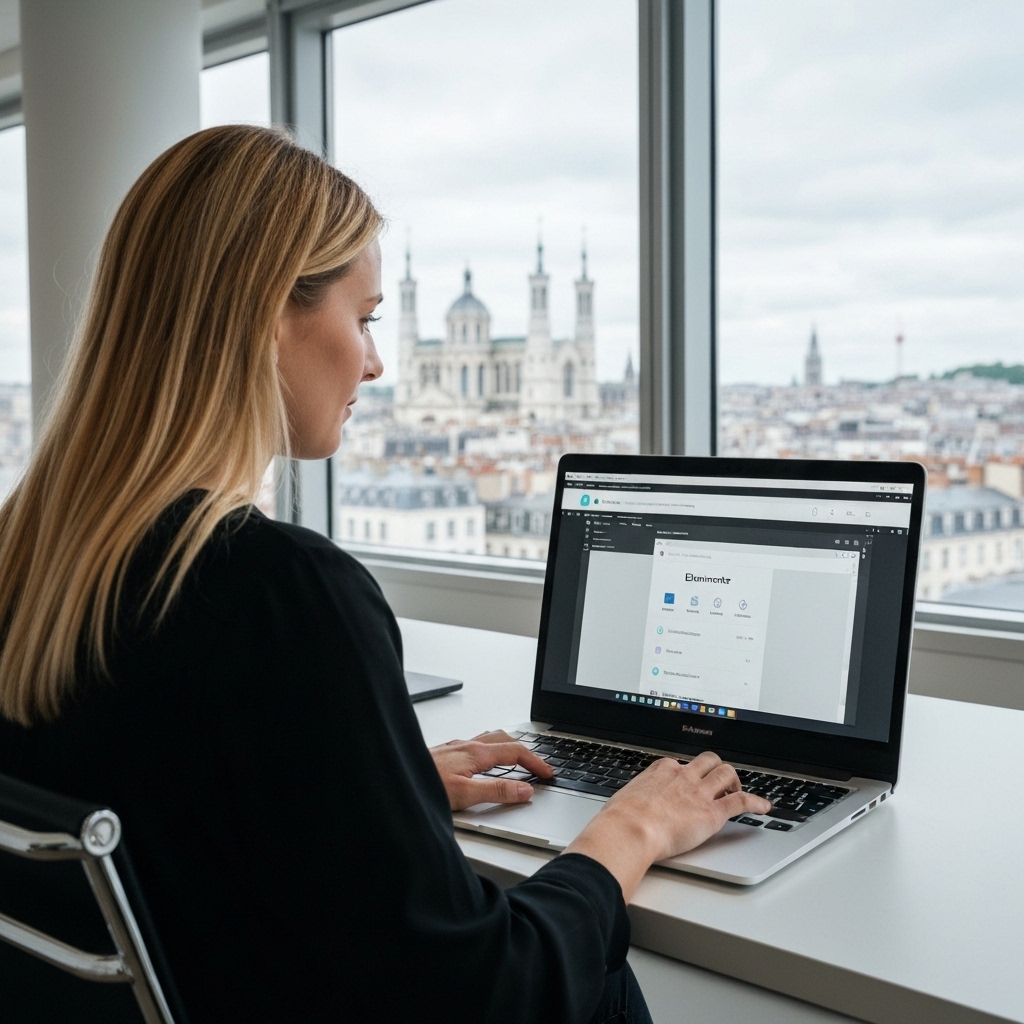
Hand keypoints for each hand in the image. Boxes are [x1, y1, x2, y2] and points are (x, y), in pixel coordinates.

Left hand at [429, 730, 554, 810]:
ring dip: (507, 747)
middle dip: (525, 751)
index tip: (548, 774)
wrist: (391, 781)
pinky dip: (489, 751)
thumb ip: (496, 792)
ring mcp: (455, 747)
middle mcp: (466, 745)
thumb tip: (524, 790)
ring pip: (489, 740)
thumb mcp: (465, 795)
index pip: (515, 752)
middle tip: (538, 766)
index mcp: (475, 753)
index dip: (535, 762)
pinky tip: (483, 762)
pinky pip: (475, 745)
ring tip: (518, 759)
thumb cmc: (421, 786)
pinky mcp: (445, 753)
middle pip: (505, 739)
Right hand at [565, 751, 770, 901]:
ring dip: (735, 780)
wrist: (628, 830)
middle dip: (716, 769)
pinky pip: (741, 801)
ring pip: (727, 773)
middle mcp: (683, 775)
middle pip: (709, 761)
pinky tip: (764, 807)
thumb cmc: (620, 820)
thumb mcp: (624, 800)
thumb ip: (634, 801)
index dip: (689, 773)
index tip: (691, 781)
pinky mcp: (712, 812)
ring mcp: (699, 792)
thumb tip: (626, 811)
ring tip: (738, 790)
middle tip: (719, 781)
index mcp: (661, 770)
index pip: (682, 764)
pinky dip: (756, 802)